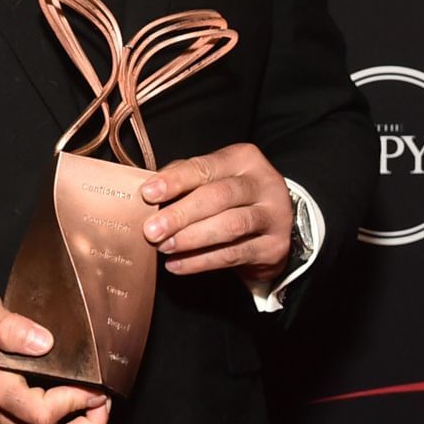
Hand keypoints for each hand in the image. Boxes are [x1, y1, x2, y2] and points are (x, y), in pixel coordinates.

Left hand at [140, 143, 292, 285]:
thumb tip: (148, 192)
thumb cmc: (234, 198)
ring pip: (230, 226)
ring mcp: (273, 216)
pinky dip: (201, 261)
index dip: (176, 180)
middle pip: (219, 196)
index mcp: (244, 159)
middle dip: (181, 214)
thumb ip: (185, 179)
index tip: (148, 194)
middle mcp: (263, 184)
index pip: (206, 167)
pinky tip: (178, 264)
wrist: (276, 227)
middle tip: (151, 230)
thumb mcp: (214, 179)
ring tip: (163, 247)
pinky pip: (233, 255)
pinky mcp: (274, 247)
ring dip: (191, 238)